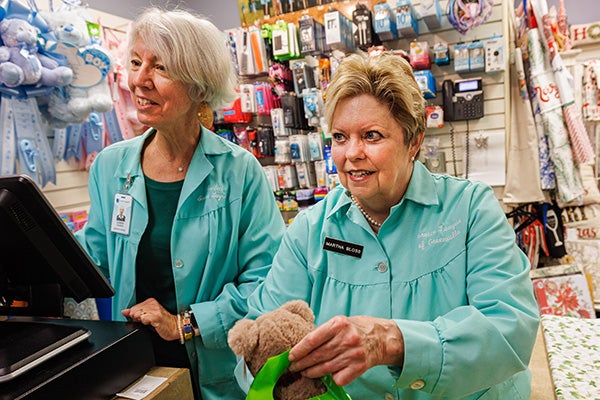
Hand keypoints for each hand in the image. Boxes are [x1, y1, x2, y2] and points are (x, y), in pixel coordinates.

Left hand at [121, 298, 178, 341]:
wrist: (175, 327)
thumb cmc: (163, 323)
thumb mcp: (148, 316)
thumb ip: (135, 312)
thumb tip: (124, 311)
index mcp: (151, 301)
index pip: (133, 307)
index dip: (135, 315)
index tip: (142, 319)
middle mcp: (153, 304)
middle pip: (134, 311)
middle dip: (137, 318)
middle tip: (147, 321)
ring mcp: (155, 309)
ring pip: (138, 314)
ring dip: (142, 321)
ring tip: (150, 322)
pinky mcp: (157, 316)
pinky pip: (144, 319)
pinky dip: (145, 323)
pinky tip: (151, 324)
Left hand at [288, 315, 404, 385]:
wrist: (381, 338)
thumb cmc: (356, 329)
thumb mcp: (340, 322)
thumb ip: (324, 332)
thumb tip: (302, 346)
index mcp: (339, 324)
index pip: (312, 339)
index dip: (299, 350)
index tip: (291, 356)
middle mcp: (346, 338)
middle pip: (317, 355)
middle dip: (302, 363)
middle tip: (293, 367)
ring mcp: (353, 354)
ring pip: (325, 368)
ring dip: (311, 372)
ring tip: (305, 372)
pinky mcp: (359, 367)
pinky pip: (338, 377)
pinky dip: (330, 378)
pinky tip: (326, 375)